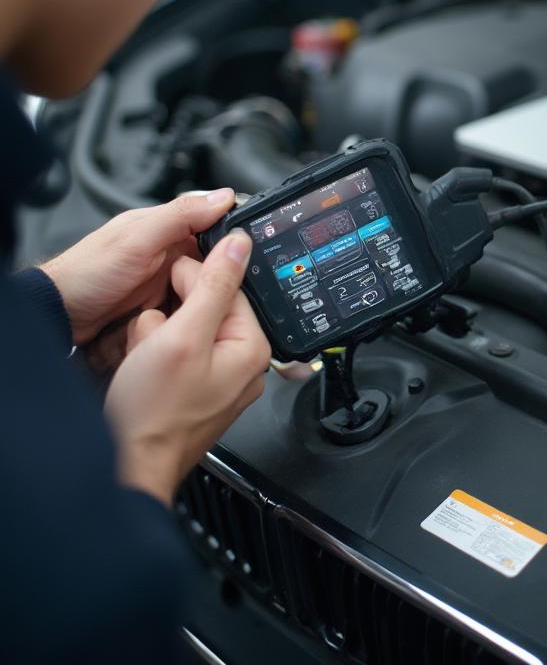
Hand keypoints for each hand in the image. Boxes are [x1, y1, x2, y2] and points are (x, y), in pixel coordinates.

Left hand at [41, 189, 236, 349]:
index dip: (233, 236)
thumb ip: (180, 216)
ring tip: (216, 305)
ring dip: (212, 294)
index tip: (251, 251)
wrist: (59, 316)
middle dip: (225, 272)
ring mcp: (165, 281)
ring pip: (206, 285)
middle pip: (214, 259)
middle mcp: (169, 252)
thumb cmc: (87, 272)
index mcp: (166, 226)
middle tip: (231, 287)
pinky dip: (198, 311)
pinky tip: (202, 318)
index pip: (213, 224)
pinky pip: (191, 307)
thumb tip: (222, 197)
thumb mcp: (138, 239)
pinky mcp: (162, 306)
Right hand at [104, 231, 270, 505]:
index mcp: (253, 347)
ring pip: (185, 327)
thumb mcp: (183, 335)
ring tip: (147, 360)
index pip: (230, 285)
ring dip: (157, 336)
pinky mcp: (194, 388)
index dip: (192, 280)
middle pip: (206, 306)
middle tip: (154, 340)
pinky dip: (154, 355)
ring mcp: (219, 377)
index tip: (167, 287)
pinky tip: (143, 370)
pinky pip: (176, 353)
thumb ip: (214, 285)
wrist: (128, 466)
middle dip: (170, 316)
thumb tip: (240, 245)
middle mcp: (243, 362)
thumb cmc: (154, 413)